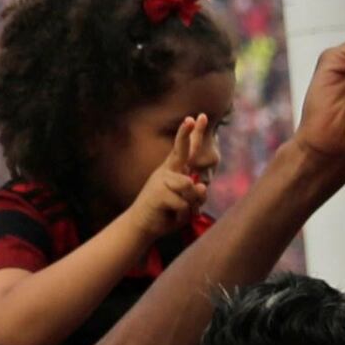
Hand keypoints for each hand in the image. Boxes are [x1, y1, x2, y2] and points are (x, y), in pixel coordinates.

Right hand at [122, 114, 220, 234]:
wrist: (142, 227)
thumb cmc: (166, 213)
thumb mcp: (188, 203)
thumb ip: (198, 194)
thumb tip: (201, 186)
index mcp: (174, 170)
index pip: (186, 149)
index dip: (192, 133)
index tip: (198, 117)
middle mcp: (168, 171)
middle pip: (180, 150)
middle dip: (185, 134)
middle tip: (191, 119)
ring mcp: (161, 181)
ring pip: (190, 186)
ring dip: (192, 203)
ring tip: (180, 210)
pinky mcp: (159, 194)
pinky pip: (184, 203)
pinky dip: (184, 214)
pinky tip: (172, 216)